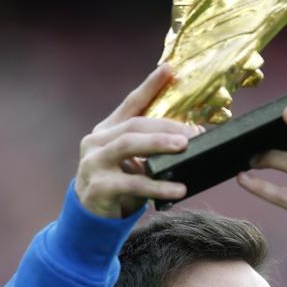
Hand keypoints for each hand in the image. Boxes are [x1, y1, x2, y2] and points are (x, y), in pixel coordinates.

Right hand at [74, 65, 199, 218]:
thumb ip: (153, 145)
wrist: (91, 216)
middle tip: (192, 133)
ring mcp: (94, 163)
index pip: (130, 103)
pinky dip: (159, 186)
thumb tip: (194, 133)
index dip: (150, 86)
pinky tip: (179, 189)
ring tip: (184, 147)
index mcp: (107, 130)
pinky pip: (133, 184)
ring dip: (159, 144)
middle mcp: (96, 142)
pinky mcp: (99, 187)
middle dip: (165, 126)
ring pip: (129, 145)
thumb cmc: (119, 183)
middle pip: (134, 125)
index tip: (170, 70)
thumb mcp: (133, 160)